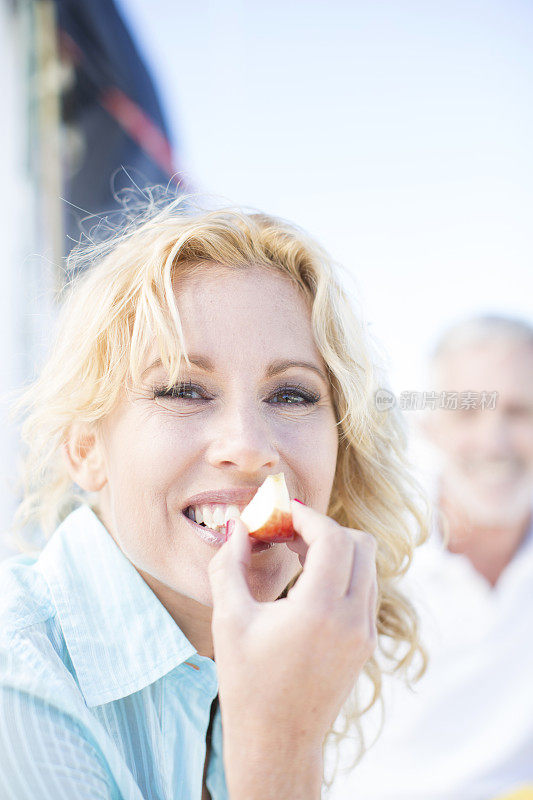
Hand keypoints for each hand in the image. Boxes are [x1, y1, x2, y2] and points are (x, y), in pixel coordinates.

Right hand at [208, 500, 377, 798]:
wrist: (278, 742)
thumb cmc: (247, 683)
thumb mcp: (229, 618)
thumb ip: (230, 564)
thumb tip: (238, 526)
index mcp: (320, 611)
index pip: (333, 538)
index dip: (308, 516)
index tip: (282, 512)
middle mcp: (353, 619)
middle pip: (360, 544)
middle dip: (324, 528)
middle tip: (288, 530)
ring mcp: (365, 633)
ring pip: (368, 565)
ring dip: (336, 549)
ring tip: (296, 552)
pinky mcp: (366, 642)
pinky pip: (366, 588)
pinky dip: (343, 572)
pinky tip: (308, 580)